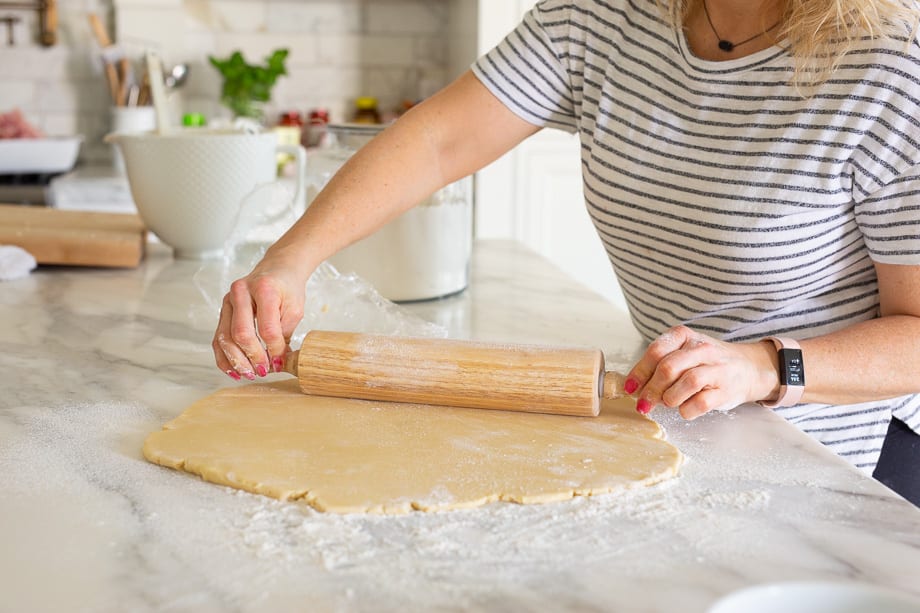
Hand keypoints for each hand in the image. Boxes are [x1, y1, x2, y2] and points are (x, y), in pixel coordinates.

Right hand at [212, 257, 308, 380]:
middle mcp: (241, 292)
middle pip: (241, 333)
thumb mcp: (294, 308)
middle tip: (263, 371)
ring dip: (236, 361)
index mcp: (264, 289)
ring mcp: (228, 301)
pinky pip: (218, 338)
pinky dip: (224, 357)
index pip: (267, 328)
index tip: (280, 362)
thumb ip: (284, 333)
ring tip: (250, 374)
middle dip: (252, 357)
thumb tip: (276, 362)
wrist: (278, 268)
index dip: (274, 350)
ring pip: (225, 337)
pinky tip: (234, 370)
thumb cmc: (288, 288)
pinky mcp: (223, 310)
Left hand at [624, 325, 778, 418]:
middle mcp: (701, 348)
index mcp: (685, 336)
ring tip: (667, 403)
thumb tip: (634, 387)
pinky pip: (701, 402)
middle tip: (643, 404)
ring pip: (687, 382)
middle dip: (651, 389)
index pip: (656, 351)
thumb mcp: (683, 353)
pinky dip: (686, 409)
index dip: (639, 372)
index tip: (629, 388)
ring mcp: (717, 368)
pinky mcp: (726, 390)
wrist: (749, 368)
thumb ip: (659, 365)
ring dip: (670, 398)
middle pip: (668, 368)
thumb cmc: (708, 362)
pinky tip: (684, 409)